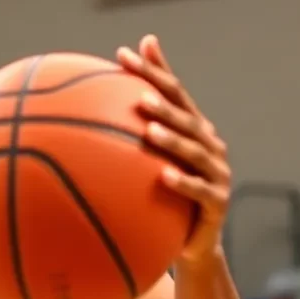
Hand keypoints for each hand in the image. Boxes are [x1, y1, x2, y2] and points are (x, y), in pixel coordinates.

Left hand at [118, 36, 230, 262]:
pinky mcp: (218, 201)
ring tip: (149, 130)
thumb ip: (127, 139)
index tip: (122, 53)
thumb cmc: (165, 200)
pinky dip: (183, 183)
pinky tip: (164, 177)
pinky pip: (200, 191)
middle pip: (186, 116)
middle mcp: (210, 144)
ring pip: (195, 151)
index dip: (151, 70)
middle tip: (138, 94)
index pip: (172, 91)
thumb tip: (81, 115)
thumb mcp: (146, 168)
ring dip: (172, 139)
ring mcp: (217, 172)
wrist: (193, 245)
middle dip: (163, 103)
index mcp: (194, 129)